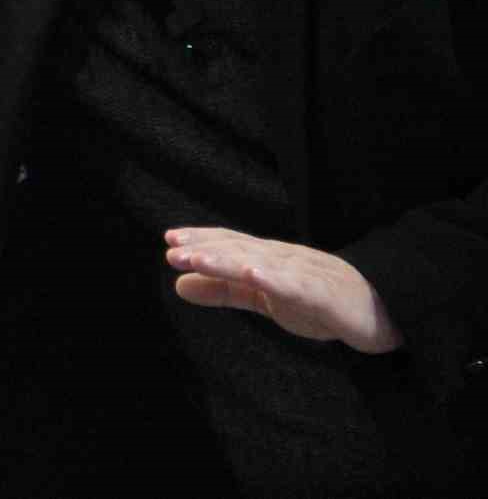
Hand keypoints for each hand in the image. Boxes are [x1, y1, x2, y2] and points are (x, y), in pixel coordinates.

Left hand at [165, 228, 402, 353]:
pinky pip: (298, 286)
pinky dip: (276, 278)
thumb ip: (225, 290)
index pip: (232, 244)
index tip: (170, 239)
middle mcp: (285, 259)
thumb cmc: (320, 302)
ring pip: (263, 263)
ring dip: (228, 259)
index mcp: (270, 260)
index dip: (202, 240)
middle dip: (206, 248)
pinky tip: (254, 274)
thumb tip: (178, 285)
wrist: (384, 315)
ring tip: (197, 258)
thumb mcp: (264, 299)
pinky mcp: (326, 295)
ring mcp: (306, 274)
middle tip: (172, 249)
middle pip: (242, 249)